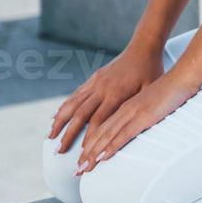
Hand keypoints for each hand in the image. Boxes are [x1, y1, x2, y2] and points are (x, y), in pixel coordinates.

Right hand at [48, 45, 164, 154]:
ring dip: (60, 122)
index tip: (83, 154)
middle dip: (68, 135)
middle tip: (59, 152)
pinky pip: (75, 95)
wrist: (143, 48)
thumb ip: (139, 108)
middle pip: (80, 115)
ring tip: (50, 137)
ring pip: (72, 104)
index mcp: (116, 94)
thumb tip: (132, 129)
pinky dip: (64, 107)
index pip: (99, 121)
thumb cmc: (151, 71)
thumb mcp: (150, 90)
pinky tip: (56, 117)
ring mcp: (96, 82)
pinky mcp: (93, 78)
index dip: (89, 138)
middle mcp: (102, 88)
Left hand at [74, 72, 201, 175]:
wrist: (182, 76)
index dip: (91, 144)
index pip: (102, 128)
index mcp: (125, 106)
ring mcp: (132, 112)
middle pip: (100, 134)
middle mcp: (124, 109)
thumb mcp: (152, 104)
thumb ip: (143, 115)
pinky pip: (123, 134)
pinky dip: (111, 146)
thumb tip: (140, 127)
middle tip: (77, 170)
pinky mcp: (143, 116)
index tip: (83, 158)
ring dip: (93, 154)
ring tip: (83, 168)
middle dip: (87, 154)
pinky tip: (102, 156)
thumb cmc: (171, 89)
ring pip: (107, 136)